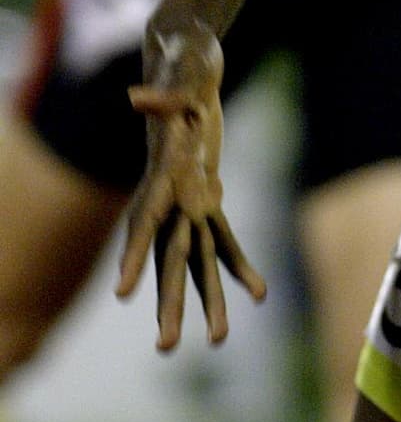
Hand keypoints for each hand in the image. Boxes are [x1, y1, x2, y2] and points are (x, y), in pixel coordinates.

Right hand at [116, 26, 265, 348]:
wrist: (188, 73)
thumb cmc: (180, 76)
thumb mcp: (176, 83)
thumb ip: (161, 97)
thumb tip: (137, 97)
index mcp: (159, 180)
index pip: (142, 225)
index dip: (131, 259)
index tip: (120, 295)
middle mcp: (169, 201)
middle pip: (169, 260)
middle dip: (170, 303)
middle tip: (167, 348)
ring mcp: (188, 203)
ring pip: (199, 261)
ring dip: (210, 300)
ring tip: (221, 340)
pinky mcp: (208, 198)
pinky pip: (225, 240)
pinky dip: (240, 267)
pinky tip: (258, 294)